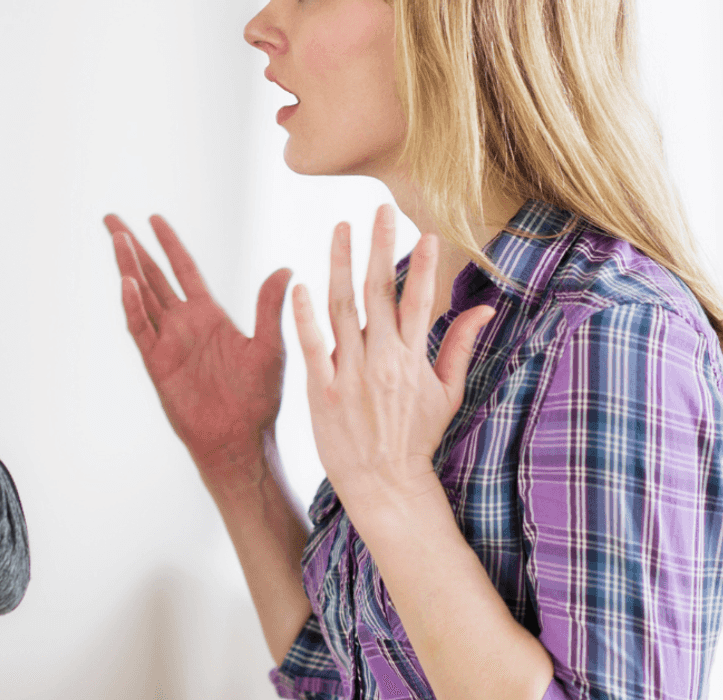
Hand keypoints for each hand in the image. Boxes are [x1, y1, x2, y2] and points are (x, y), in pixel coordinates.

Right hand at [104, 213, 292, 486]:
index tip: (154, 219)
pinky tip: (126, 283)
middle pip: (152, 276)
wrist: (239, 439)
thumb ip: (270, 307)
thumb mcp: (270, 347)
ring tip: (116, 238)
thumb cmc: (258, 399)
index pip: (184, 269)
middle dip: (133, 248)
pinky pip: (141, 329)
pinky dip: (132, 306)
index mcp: (209, 316)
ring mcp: (167, 342)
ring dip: (128, 267)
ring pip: (141, 296)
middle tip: (111, 219)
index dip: (169, 244)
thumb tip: (285, 268)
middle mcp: (184, 324)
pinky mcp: (157, 363)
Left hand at [290, 205, 493, 522]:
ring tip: (340, 229)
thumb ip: (460, 346)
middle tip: (379, 208)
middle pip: (380, 293)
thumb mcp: (447, 394)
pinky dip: (305, 315)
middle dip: (380, 247)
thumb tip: (486, 305)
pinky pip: (312, 345)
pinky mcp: (321, 390)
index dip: (421, 264)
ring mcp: (349, 374)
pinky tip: (300, 284)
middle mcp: (382, 361)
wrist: (385, 485)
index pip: (419, 300)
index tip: (424, 230)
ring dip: (341, 265)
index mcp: (413, 359)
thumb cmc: (415, 439)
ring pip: (344, 309)